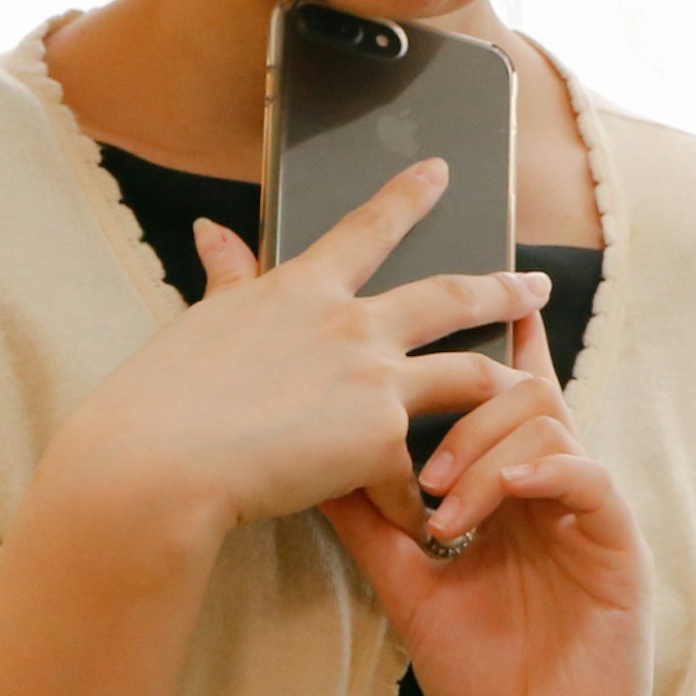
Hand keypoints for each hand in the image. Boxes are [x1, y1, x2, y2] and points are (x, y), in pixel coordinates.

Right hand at [27, 157, 550, 552]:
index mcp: (303, 290)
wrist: (159, 463)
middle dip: (501, 288)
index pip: (367, 229)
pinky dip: (420, 501)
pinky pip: (418, 474)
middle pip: (449, 297)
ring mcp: (373, 378)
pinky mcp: (380, 438)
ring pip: (470, 374)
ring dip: (507, 384)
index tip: (441, 172)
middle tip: (537, 285)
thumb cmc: (161, 399)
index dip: (408, 197)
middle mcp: (351, 323)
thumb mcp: (200, 322)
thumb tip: (214, 231)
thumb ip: (226, 278)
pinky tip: (425, 523)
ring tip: (537, 391)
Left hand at [320, 295, 664, 695]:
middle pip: (519, 391)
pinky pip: (589, 479)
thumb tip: (310, 467)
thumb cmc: (487, 676)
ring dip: (486, 447)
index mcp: (508, 492)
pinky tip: (505, 491)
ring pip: (549, 423)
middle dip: (466, 397)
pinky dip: (544, 471)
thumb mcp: (411, 591)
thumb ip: (373, 526)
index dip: (479, 346)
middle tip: (412, 455)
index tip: (441, 297)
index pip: (496, 401)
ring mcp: (586, 513)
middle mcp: (550, 489)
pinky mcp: (619, 545)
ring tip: (441, 498)